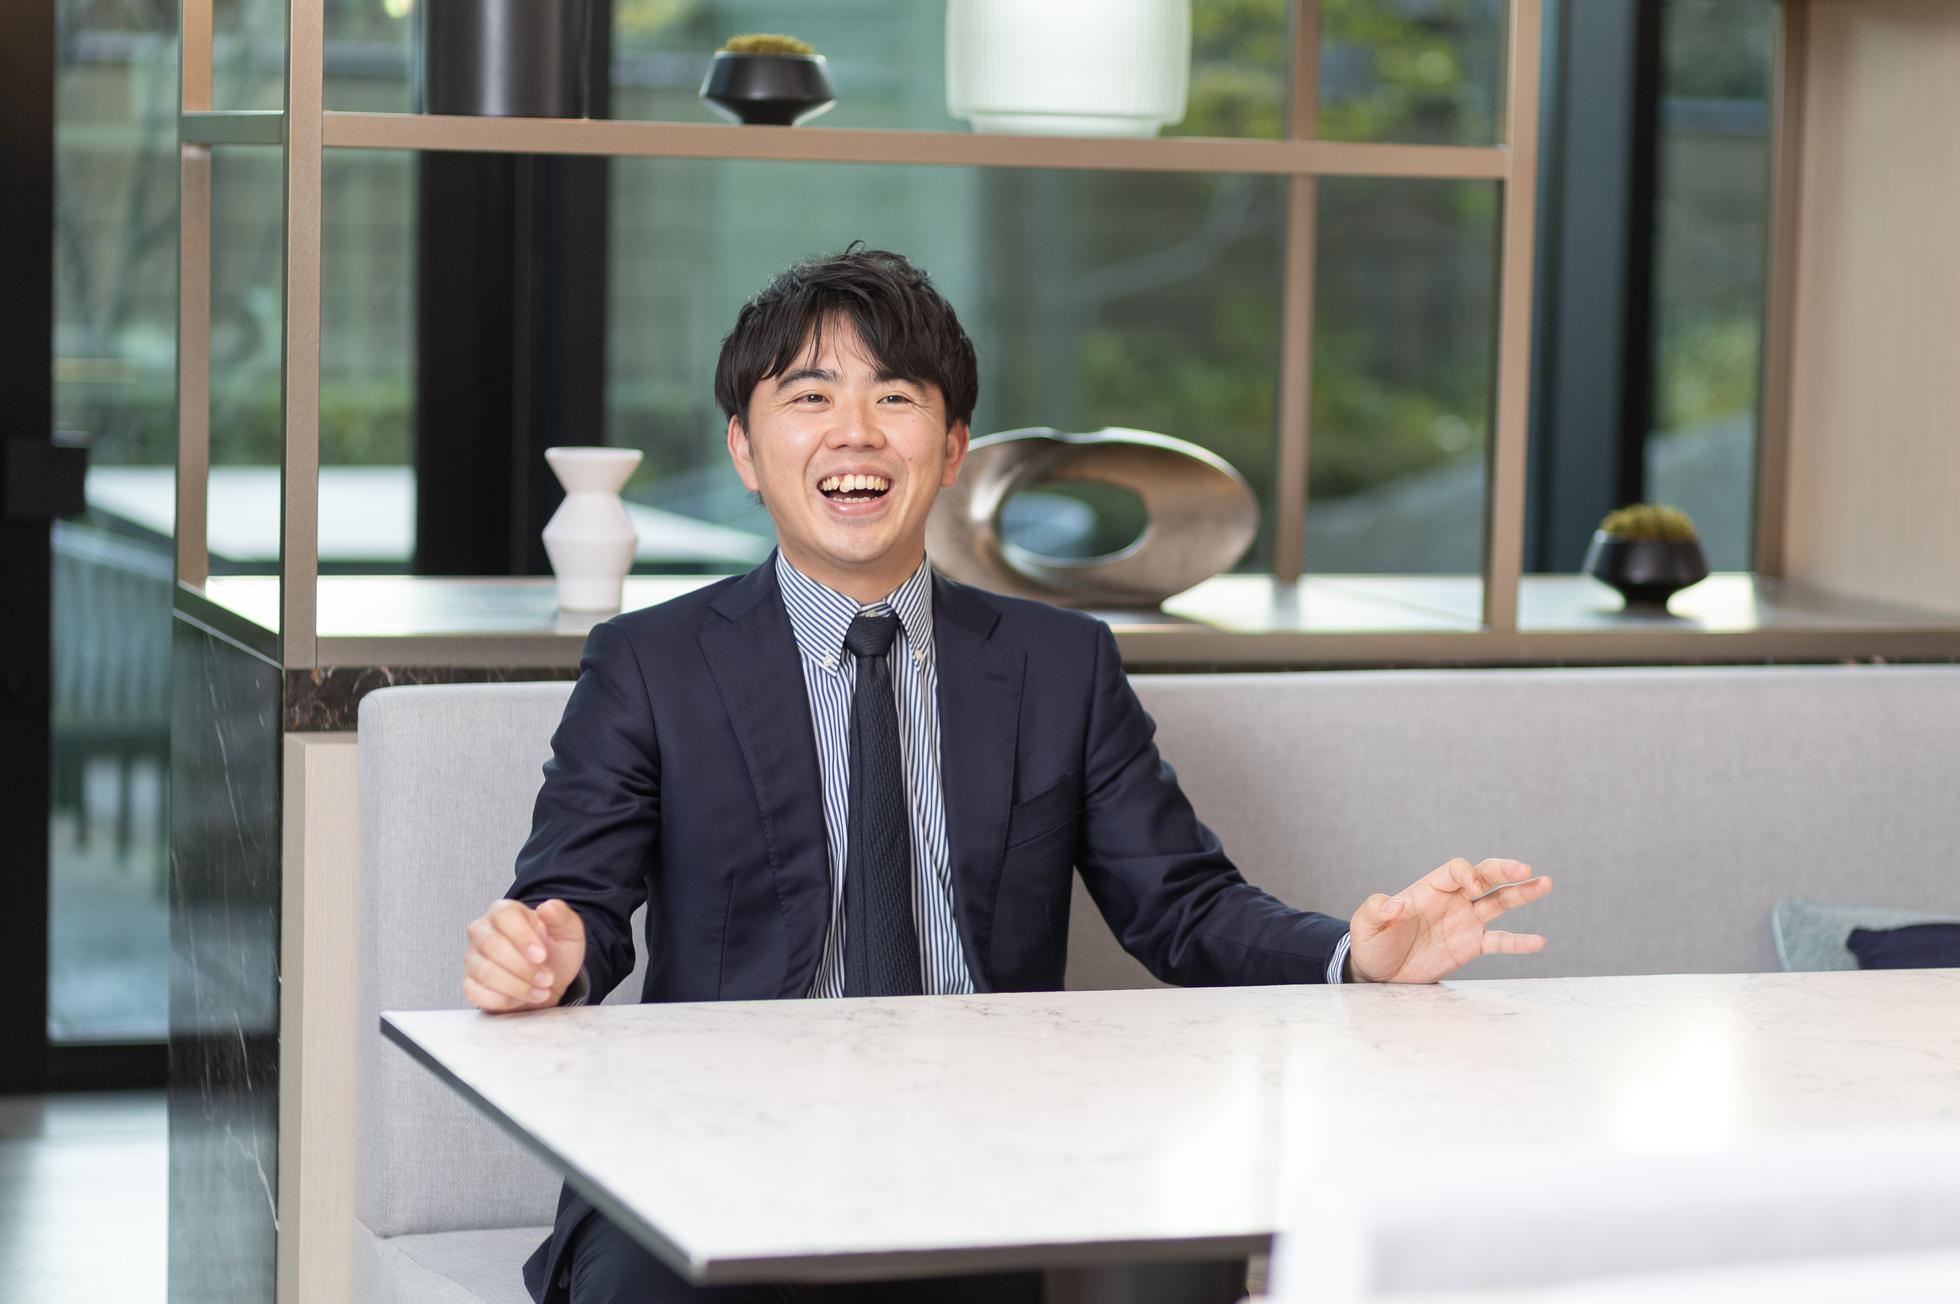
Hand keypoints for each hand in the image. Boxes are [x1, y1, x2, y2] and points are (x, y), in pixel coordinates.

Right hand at [463, 898, 585, 1012]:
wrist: (550, 981)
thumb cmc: (556, 952)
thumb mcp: (568, 932)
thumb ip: (561, 916)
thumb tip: (548, 907)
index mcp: (505, 911)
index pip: (504, 916)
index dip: (523, 937)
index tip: (542, 956)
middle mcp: (482, 931)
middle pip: (491, 944)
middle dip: (523, 967)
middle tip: (547, 979)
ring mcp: (473, 957)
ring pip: (485, 972)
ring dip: (516, 986)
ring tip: (540, 992)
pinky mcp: (470, 983)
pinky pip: (475, 993)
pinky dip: (502, 1000)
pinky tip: (520, 1000)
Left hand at [1346, 858, 1551, 983]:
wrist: (1379, 971)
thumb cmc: (1371, 943)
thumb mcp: (1366, 925)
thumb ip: (1377, 910)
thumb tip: (1393, 903)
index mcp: (1429, 889)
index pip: (1456, 870)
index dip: (1467, 874)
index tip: (1473, 887)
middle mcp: (1452, 900)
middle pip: (1484, 877)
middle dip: (1503, 871)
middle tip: (1525, 870)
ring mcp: (1465, 922)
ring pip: (1499, 902)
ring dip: (1522, 893)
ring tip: (1546, 883)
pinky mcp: (1471, 946)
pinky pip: (1500, 941)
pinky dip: (1519, 942)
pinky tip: (1539, 941)